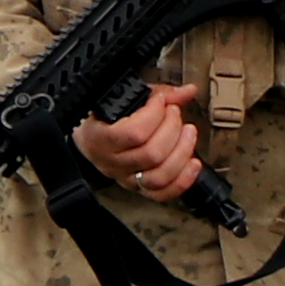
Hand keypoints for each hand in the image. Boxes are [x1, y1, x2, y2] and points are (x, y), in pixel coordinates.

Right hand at [72, 92, 208, 204]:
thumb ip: (158, 94)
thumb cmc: (107, 117)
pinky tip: (193, 163)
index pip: (133, 133)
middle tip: (174, 113)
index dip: (154, 114)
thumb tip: (187, 91)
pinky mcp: (139, 189)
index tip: (159, 101)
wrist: (91, 139)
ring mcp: (126, 178)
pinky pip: (163, 194)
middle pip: (151, 154)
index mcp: (100, 138)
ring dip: (182, 152)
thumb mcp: (127, 99)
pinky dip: (184, 179)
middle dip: (171, 129)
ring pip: (159, 176)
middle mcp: (111, 163)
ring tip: (188, 133)